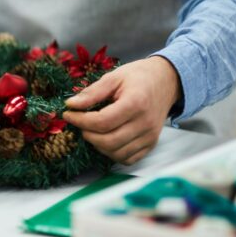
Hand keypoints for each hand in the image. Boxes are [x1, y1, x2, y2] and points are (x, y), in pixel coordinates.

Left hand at [62, 56, 180, 164]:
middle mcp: (145, 123)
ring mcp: (150, 136)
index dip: (80, 120)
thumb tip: (71, 105)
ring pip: (116, 153)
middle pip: (108, 141)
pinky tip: (106, 139)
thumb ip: (92, 92)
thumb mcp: (114, 77)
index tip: (68, 114)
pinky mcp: (151, 144)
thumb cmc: (138, 77)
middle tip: (80, 123)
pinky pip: (128, 159)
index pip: (102, 122)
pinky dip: (112, 153)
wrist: (166, 81)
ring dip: (98, 145)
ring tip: (92, 130)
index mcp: (136, 103)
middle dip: (87, 134)